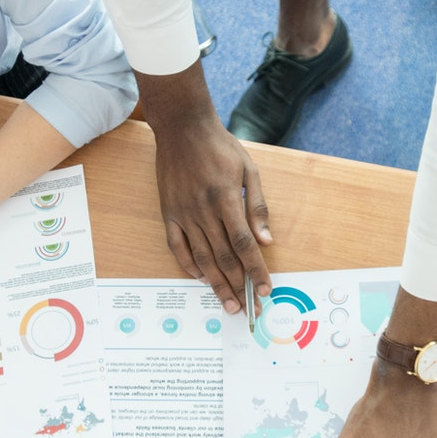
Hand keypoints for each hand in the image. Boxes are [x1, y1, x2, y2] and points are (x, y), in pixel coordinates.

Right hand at [140, 67, 271, 310]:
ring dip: (216, 284)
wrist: (183, 128)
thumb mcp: (249, 170)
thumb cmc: (220, 146)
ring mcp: (183, 214)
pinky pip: (176, 246)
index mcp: (227, 199)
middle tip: (249, 309)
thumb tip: (267, 239)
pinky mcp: (169, 213)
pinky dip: (188, 265)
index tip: (265, 289)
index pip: (244, 244)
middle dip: (239, 287)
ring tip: (228, 305)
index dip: (256, 270)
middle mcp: (204, 210)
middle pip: (224, 258)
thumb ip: (258, 206)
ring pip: (202, 258)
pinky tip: (200, 278)